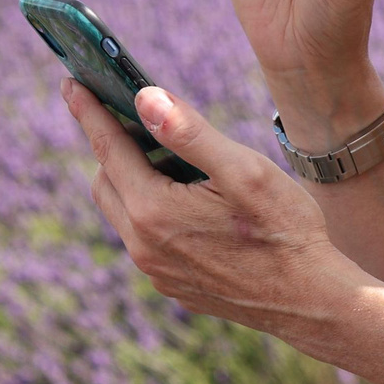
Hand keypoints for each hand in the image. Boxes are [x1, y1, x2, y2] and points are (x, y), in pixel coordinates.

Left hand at [60, 77, 362, 350]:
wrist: (312, 301)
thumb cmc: (285, 230)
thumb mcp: (243, 170)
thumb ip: (189, 132)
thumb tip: (144, 98)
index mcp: (154, 211)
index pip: (108, 148)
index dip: (89, 111)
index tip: (71, 82)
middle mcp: (143, 246)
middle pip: (106, 181)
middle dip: (113, 146)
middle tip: (136, 118)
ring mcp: (156, 271)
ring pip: (124, 212)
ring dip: (135, 180)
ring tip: (173, 157)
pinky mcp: (173, 285)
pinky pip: (145, 239)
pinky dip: (153, 210)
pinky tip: (192, 200)